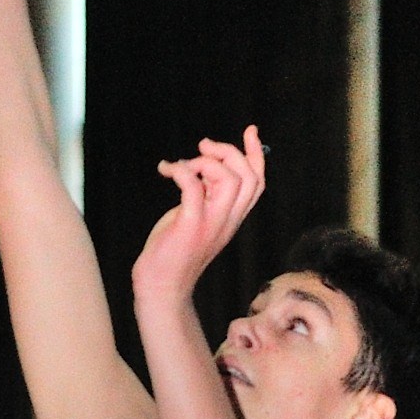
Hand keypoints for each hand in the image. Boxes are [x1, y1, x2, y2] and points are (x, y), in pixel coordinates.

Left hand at [132, 128, 266, 309]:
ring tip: (182, 165)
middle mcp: (228, 220)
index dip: (256, 154)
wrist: (162, 287)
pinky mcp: (191, 225)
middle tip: (202, 147)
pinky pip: (193, 185)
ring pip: (231, 180)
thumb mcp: (196, 217)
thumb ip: (205, 195)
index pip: (257, 183)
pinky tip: (165, 169)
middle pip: (249, 178)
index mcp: (232, 217)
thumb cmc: (174, 252)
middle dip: (229, 152)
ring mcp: (212, 223)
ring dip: (205, 162)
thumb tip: (202, 168)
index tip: (250, 131)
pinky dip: (179, 169)